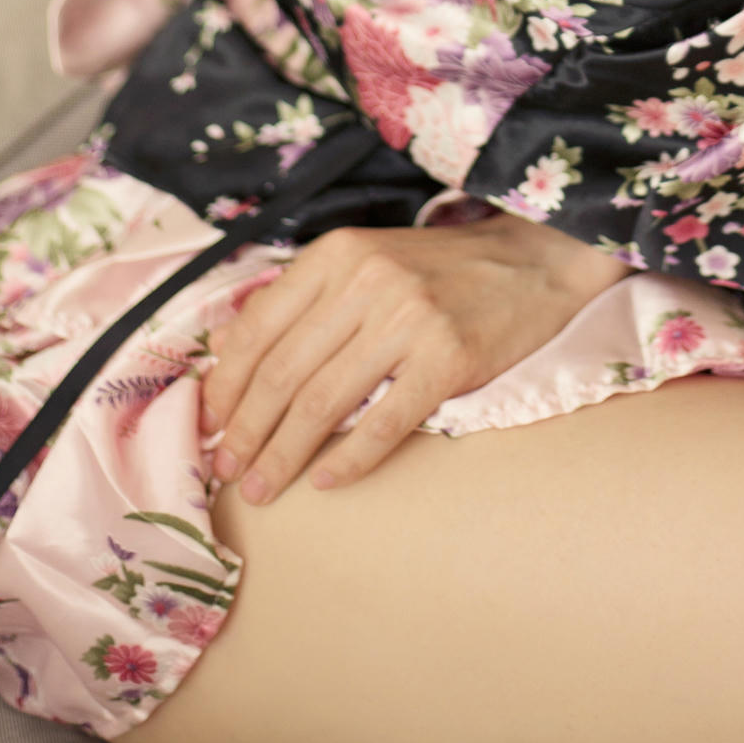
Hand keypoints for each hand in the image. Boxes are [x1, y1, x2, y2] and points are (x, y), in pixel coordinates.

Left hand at [197, 211, 627, 505]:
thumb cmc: (439, 270)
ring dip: (283, 455)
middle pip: (284, 373)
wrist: (533, 260)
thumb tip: (229, 356)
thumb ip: (306, 300)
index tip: (210, 426)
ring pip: (323, 402)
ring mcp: (409, 317)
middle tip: (227, 473)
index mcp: (337, 253)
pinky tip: (326, 482)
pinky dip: (350, 459)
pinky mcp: (449, 356)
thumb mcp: (366, 261)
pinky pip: (385, 421)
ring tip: (262, 489)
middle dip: (246, 432)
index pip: (258, 328)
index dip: (226, 386)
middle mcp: (368, 280)